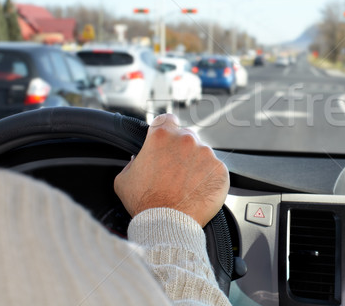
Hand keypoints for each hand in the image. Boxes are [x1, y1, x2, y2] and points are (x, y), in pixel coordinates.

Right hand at [114, 114, 228, 226]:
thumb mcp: (124, 179)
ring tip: (185, 184)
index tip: (166, 139)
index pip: (167, 119)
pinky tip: (197, 190)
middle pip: (186, 136)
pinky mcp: (220, 169)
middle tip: (174, 170)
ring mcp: (206, 153)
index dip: (165, 129)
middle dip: (181, 149)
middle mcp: (186, 139)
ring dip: (196, 164)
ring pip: (202, 152)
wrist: (168, 225)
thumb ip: (132, 162)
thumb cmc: (145, 204)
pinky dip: (208, 177)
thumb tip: (138, 159)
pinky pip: (215, 169)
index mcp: (161, 136)